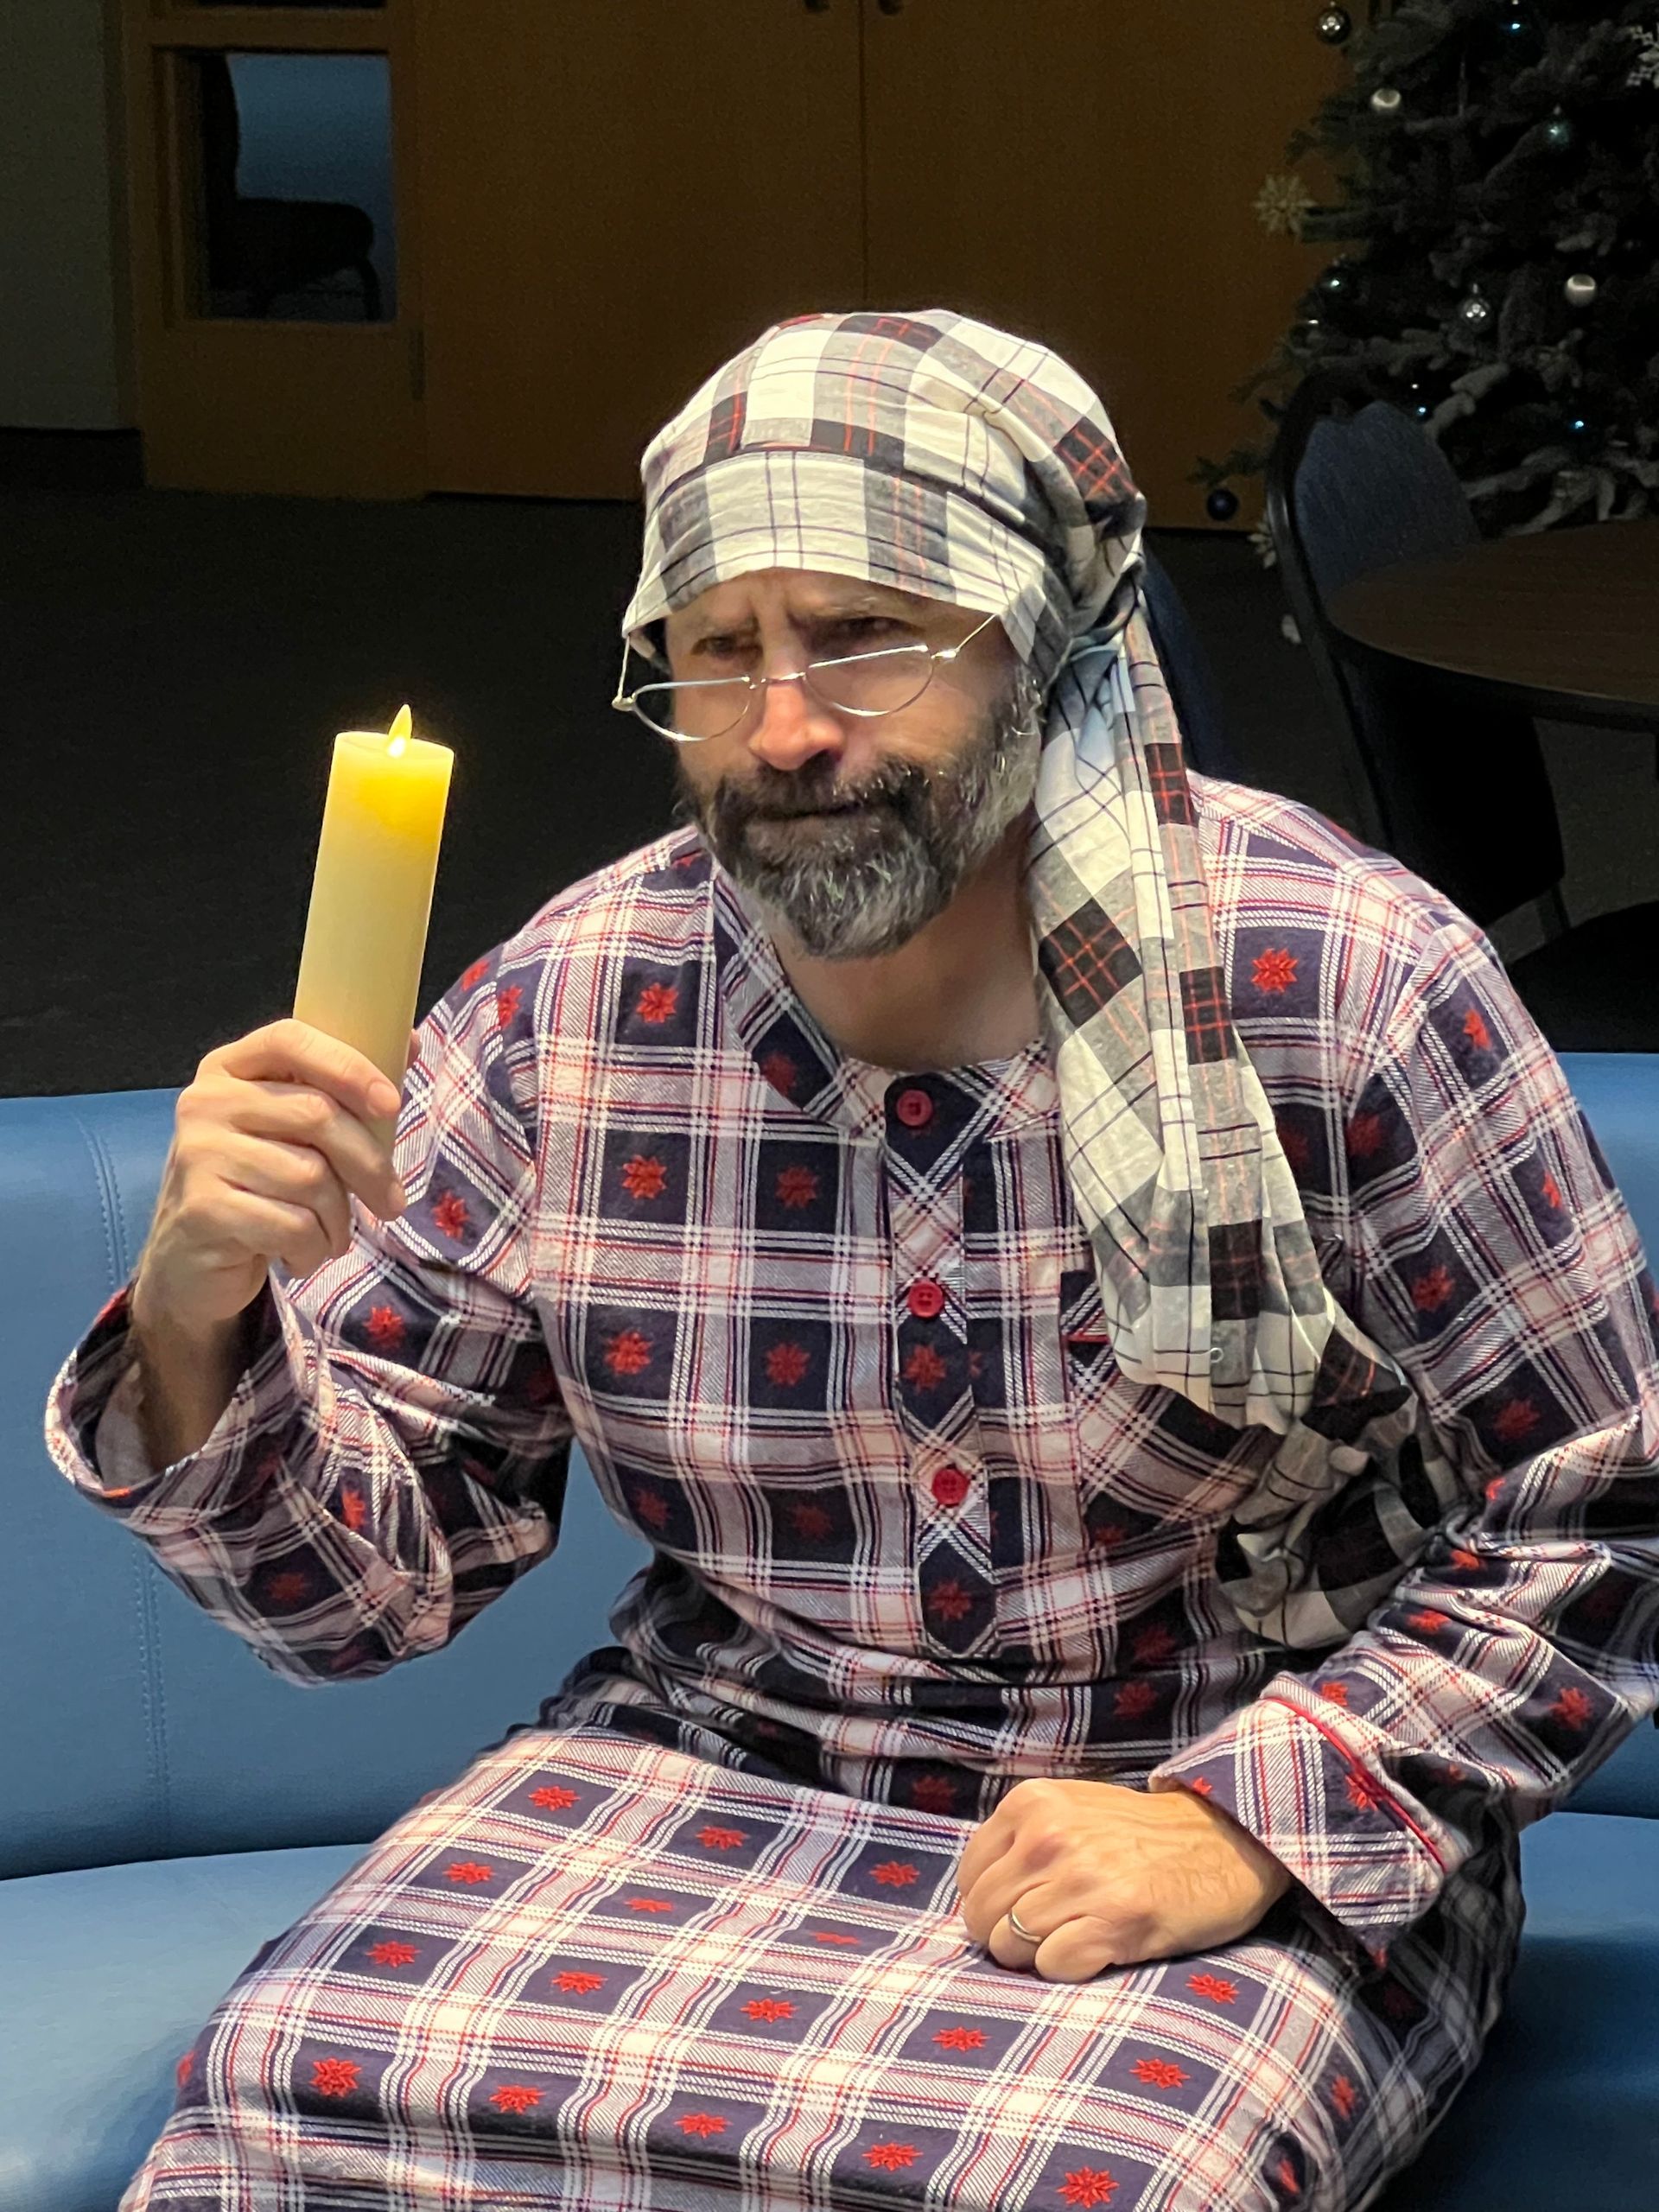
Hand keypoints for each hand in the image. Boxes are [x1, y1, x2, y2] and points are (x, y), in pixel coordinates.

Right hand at [130, 1020, 420, 1339]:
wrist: (190, 1262)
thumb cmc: (257, 1187)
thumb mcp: (292, 1134)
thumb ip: (339, 1090)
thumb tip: (408, 1043)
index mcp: (229, 1069)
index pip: (291, 1040)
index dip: (349, 1066)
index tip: (391, 1104)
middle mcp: (206, 1102)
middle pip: (316, 1114)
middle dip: (370, 1166)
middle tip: (392, 1203)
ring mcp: (199, 1154)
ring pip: (310, 1177)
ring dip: (338, 1219)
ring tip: (330, 1234)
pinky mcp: (202, 1208)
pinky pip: (292, 1225)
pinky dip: (313, 1248)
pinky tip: (300, 1255)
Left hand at [953, 1777, 1292, 1983]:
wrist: (1224, 1841)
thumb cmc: (1141, 1835)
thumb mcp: (1070, 1812)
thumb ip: (1020, 1843)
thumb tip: (976, 1900)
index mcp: (1031, 1805)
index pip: (969, 1878)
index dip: (989, 1905)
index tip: (1020, 1911)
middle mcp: (1049, 1837)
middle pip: (983, 1917)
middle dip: (1006, 1937)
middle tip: (1049, 1933)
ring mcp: (1081, 1879)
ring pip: (1012, 1947)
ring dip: (1039, 1956)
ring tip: (1077, 1937)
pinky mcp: (1115, 1920)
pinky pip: (1054, 1967)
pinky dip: (1069, 1969)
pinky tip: (1099, 1949)